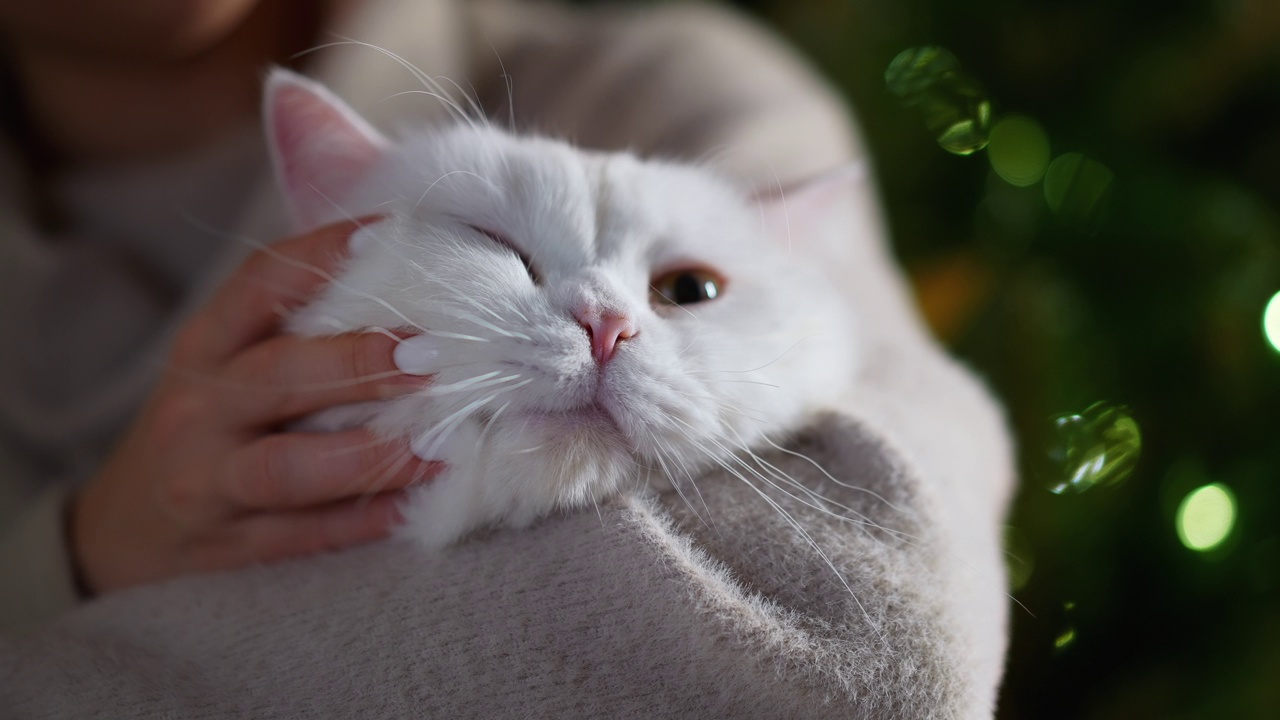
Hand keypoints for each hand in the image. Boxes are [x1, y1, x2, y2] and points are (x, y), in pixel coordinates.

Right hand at [70, 219, 434, 594]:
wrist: (124, 528)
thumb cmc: (205, 427)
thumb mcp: (224, 366)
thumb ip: (296, 331)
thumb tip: (409, 282)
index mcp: (204, 347)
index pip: (257, 286)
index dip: (320, 257)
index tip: (387, 237)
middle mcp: (199, 409)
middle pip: (277, 375)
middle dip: (358, 363)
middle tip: (432, 356)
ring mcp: (207, 482)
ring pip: (286, 468)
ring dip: (368, 456)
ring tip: (436, 446)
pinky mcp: (228, 545)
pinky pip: (302, 535)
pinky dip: (361, 521)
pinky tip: (413, 505)